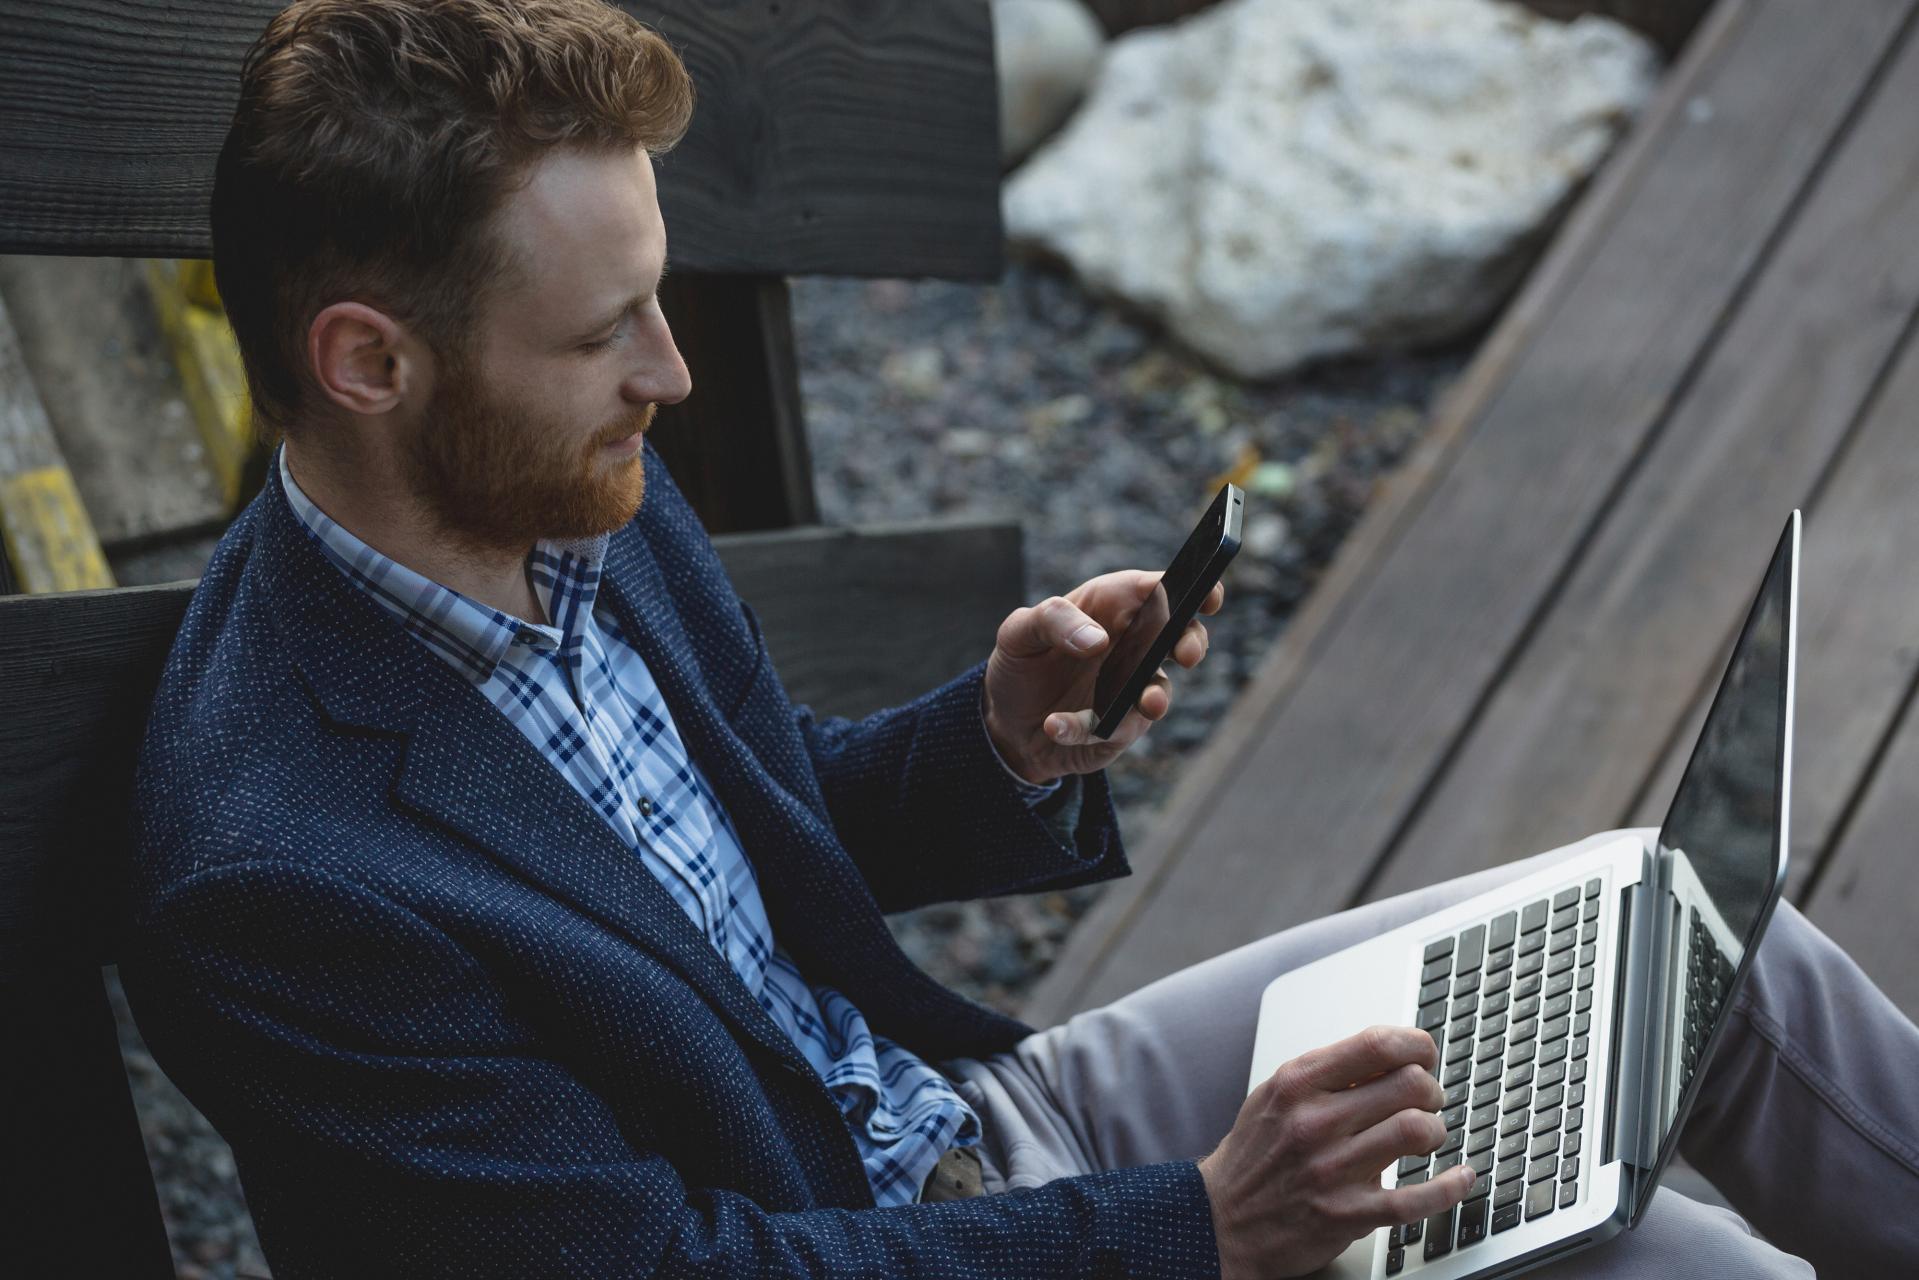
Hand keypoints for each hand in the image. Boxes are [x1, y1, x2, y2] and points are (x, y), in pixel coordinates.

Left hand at [982, 570, 1223, 783]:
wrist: (1007, 723)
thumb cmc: (1021, 663)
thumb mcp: (1017, 632)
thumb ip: (1052, 620)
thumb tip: (1097, 639)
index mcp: (1111, 607)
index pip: (1157, 589)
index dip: (1190, 588)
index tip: (1207, 596)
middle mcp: (1131, 646)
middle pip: (1179, 636)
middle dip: (1191, 642)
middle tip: (1186, 654)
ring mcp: (1131, 688)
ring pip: (1159, 690)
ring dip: (1154, 698)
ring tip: (1145, 704)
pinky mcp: (1120, 728)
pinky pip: (1115, 728)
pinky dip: (1084, 728)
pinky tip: (1055, 725)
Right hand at [1196, 1026, 1474, 1279]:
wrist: (1222, 1222)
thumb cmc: (1255, 1155)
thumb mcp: (1277, 1096)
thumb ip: (1328, 1074)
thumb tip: (1391, 1055)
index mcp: (1297, 1083)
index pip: (1376, 1044)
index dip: (1416, 1045)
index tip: (1424, 1054)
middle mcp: (1314, 1122)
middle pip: (1408, 1084)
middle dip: (1432, 1089)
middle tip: (1428, 1099)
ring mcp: (1332, 1169)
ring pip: (1416, 1131)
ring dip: (1436, 1131)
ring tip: (1428, 1135)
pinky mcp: (1347, 1214)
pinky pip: (1416, 1199)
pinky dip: (1450, 1187)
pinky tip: (1461, 1178)